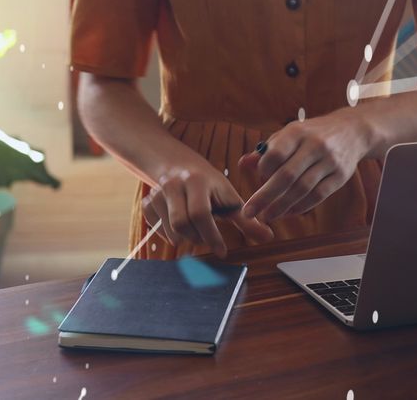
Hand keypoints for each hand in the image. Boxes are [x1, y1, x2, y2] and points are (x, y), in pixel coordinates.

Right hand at [142, 163, 273, 257]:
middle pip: (182, 224)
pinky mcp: (148, 201)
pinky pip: (155, 227)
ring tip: (197, 230)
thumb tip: (269, 237)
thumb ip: (247, 219)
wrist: (179, 165)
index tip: (222, 251)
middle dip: (198, 238)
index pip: (201, 214)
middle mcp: (175, 184)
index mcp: (198, 181)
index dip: (211, 236)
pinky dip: (168, 234)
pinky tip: (180, 226)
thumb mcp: (230, 198)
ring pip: (169, 229)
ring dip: (186, 238)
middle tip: (208, 238)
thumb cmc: (211, 185)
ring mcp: (158, 192)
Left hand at [239, 110, 374, 221]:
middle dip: (265, 197)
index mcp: (298, 132)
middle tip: (249, 213)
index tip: (258, 179)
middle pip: (287, 176)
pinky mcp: (341, 175)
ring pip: (302, 189)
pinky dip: (301, 206)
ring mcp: (330, 161)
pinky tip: (288, 212)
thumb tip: (243, 164)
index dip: (263, 170)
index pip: (275, 154)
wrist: (353, 131)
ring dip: (282, 206)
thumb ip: (267, 150)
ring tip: (267, 216)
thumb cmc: (313, 134)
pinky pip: (318, 195)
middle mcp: (315, 145)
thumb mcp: (291, 134)